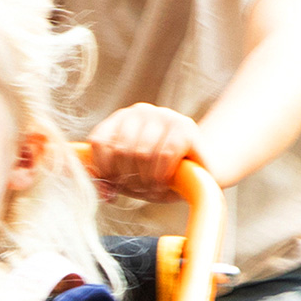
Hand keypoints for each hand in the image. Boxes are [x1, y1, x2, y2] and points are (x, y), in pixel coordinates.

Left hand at [86, 105, 201, 200]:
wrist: (200, 174)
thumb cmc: (159, 175)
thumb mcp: (128, 177)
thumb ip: (108, 179)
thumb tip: (99, 189)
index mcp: (120, 120)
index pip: (100, 140)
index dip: (105, 169)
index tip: (116, 184)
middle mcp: (140, 111)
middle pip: (121, 149)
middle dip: (129, 178)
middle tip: (141, 189)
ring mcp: (164, 115)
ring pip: (142, 152)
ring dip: (146, 179)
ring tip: (153, 187)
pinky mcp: (185, 126)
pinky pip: (165, 154)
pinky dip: (163, 174)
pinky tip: (165, 181)